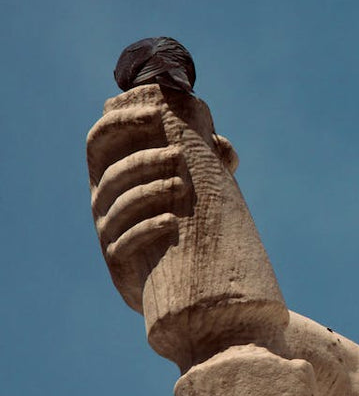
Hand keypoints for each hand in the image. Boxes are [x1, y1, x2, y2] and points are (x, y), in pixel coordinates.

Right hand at [87, 103, 187, 306]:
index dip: (120, 122)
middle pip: (112, 173)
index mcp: (113, 175)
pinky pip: (126, 240)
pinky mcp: (118, 259)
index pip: (100, 139)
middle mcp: (103, 200)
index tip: (153, 114)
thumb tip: (221, 145)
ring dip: (149, 190)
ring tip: (181, 184)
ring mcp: (108, 230)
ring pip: (119, 203)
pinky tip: (172, 222)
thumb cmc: (183, 221)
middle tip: (179, 155)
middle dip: (143, 160)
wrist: (176, 281)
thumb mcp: (193, 187)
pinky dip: (147, 227)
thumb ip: (207, 164)